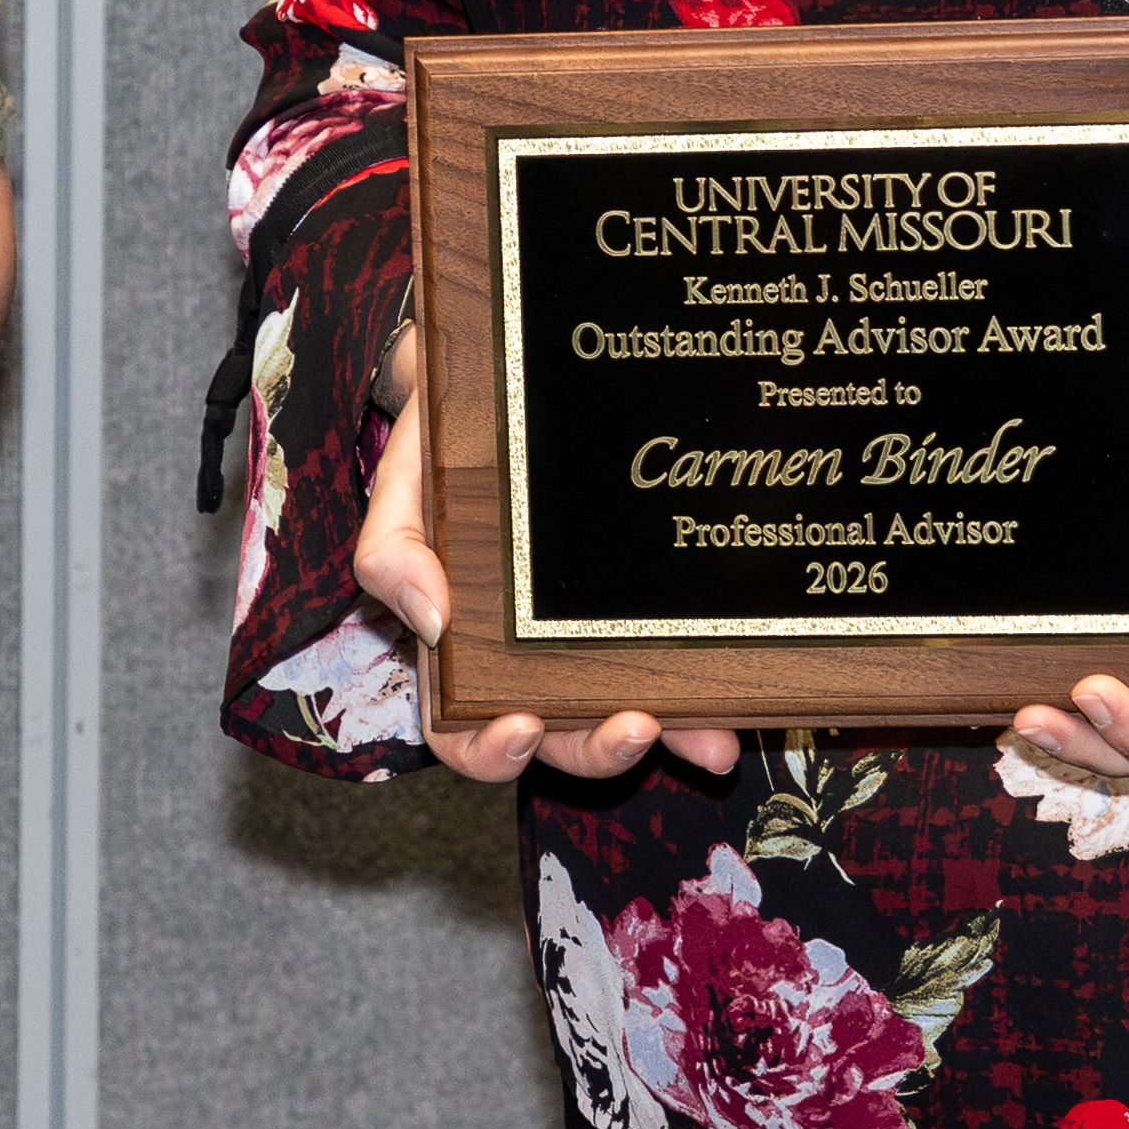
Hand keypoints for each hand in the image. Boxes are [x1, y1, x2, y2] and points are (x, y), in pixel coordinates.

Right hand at [354, 328, 739, 788]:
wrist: (504, 378)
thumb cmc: (440, 442)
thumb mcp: (401, 484)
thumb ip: (392, 550)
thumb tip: (432, 619)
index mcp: (457, 646)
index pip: (458, 730)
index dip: (488, 751)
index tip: (522, 727)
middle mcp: (524, 659)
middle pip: (556, 740)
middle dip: (595, 750)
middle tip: (633, 726)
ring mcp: (587, 639)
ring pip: (622, 718)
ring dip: (668, 741)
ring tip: (708, 742)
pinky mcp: (638, 612)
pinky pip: (672, 669)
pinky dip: (705, 700)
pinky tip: (736, 707)